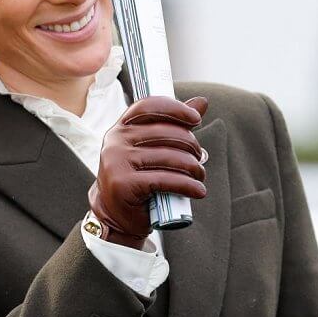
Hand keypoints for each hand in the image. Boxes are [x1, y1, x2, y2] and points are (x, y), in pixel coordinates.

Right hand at [89, 96, 208, 247]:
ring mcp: (117, 161)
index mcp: (122, 127)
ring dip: (193, 168)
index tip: (196, 119)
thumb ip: (174, 124)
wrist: (116, 214)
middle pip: (165, 133)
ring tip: (199, 175)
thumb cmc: (140, 178)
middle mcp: (115, 141)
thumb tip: (201, 102)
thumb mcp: (153, 148)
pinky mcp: (124, 184)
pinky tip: (198, 190)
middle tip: (200, 158)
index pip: (149, 106)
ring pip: (169, 158)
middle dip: (191, 146)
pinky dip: (188, 185)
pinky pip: (165, 180)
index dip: (175, 109)